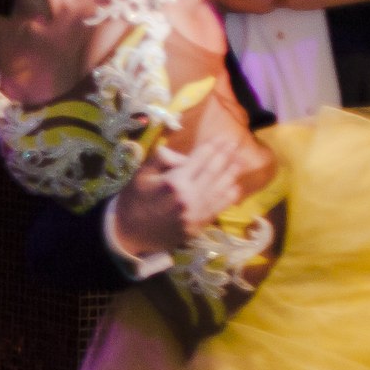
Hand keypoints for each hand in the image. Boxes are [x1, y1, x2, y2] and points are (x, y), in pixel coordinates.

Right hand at [107, 139, 243, 259]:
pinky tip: (235, 186)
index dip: (213, 146)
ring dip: (232, 173)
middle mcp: (189, 197)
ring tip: (240, 161)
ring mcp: (196, 213)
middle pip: (213, 171)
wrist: (128, 233)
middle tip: (236, 144)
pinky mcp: (198, 225)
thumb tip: (184, 156)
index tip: (223, 137)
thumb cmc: (133, 200)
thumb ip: (163, 159)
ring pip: (220, 189)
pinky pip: (219, 207)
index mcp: (174, 182)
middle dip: (226, 156)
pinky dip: (229, 196)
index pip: (200, 159)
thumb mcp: (141, 174)